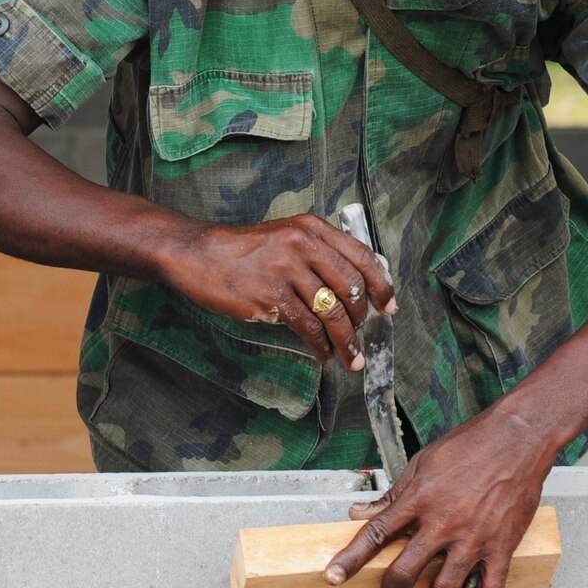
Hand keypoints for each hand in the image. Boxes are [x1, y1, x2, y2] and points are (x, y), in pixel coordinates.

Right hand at [161, 215, 397, 368]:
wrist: (199, 254)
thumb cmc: (242, 250)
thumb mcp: (285, 236)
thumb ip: (318, 252)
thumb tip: (353, 287)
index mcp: (311, 229)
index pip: (362, 256)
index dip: (381, 284)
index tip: (388, 305)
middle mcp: (303, 246)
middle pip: (351, 288)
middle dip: (362, 320)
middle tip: (362, 339)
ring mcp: (286, 271)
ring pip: (332, 312)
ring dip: (346, 341)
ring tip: (350, 359)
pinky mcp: (270, 297)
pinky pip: (307, 327)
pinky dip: (320, 345)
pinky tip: (322, 354)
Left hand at [323, 410, 554, 587]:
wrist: (516, 439)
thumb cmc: (469, 447)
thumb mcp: (422, 464)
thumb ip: (392, 494)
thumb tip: (359, 513)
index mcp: (418, 500)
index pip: (375, 535)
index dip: (350, 560)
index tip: (333, 577)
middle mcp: (442, 522)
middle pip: (404, 572)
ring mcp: (473, 537)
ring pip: (445, 587)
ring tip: (438, 584)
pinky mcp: (502, 546)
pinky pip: (488, 587)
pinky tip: (472, 584)